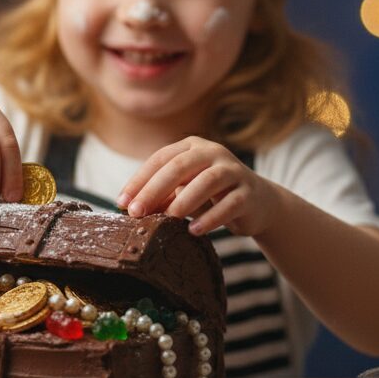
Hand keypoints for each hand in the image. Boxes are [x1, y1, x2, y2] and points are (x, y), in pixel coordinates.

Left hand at [117, 136, 276, 235]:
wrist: (257, 203)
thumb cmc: (210, 196)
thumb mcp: (182, 192)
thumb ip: (160, 196)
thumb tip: (129, 209)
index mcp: (192, 147)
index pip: (160, 159)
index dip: (139, 180)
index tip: (121, 202)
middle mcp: (213, 153)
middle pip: (180, 166)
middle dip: (154, 189)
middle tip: (136, 212)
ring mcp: (234, 171)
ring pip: (208, 181)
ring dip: (184, 200)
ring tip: (168, 218)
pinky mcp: (249, 192)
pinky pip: (230, 204)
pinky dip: (211, 218)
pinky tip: (194, 230)